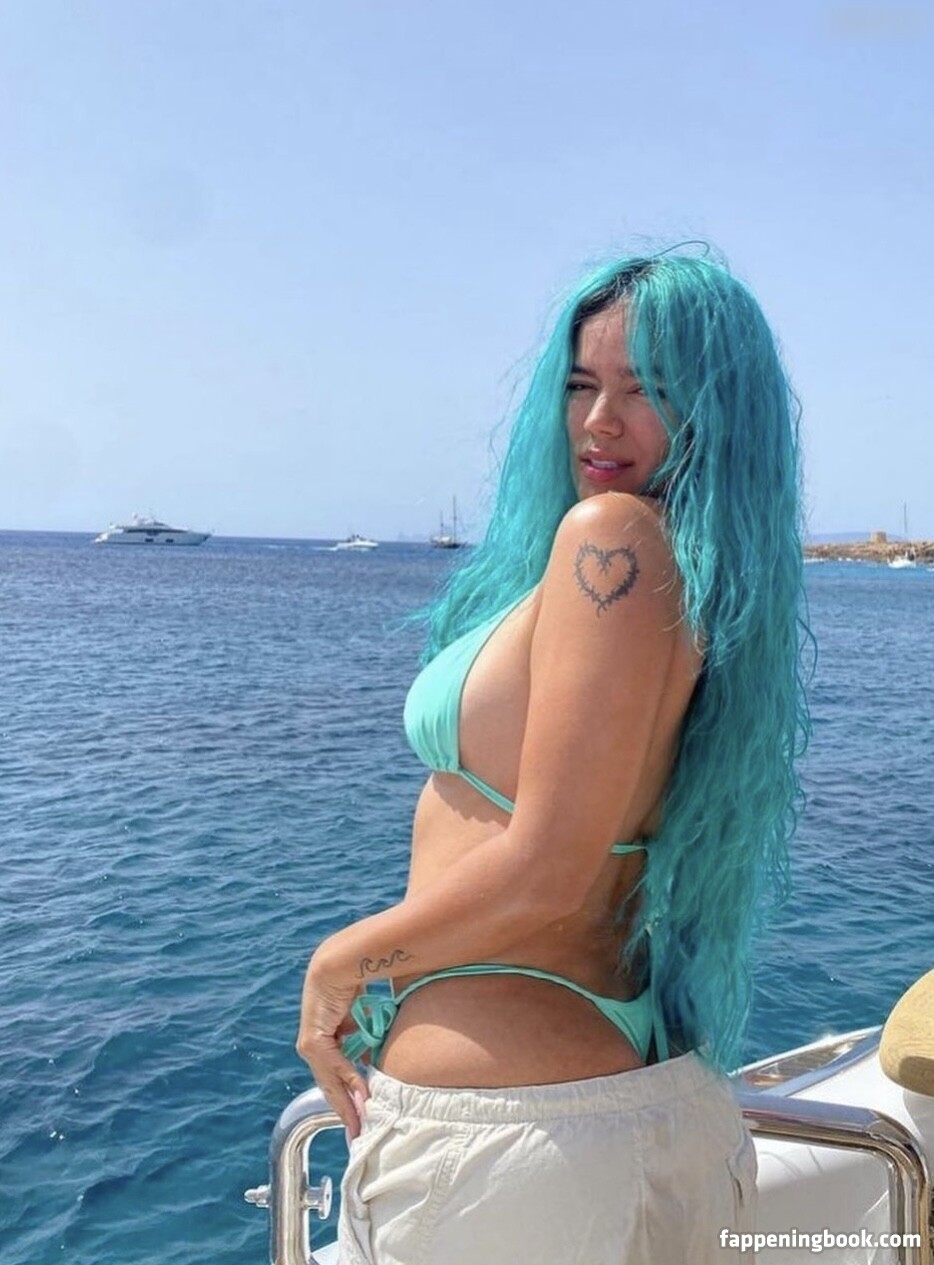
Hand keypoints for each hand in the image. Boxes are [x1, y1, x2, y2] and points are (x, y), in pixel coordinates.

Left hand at [296, 949, 369, 1137]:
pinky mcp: (313, 1040)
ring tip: (360, 1123)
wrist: (339, 963)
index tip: (358, 1116)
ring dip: (347, 1103)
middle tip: (357, 1133)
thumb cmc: (352, 983)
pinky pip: (334, 1066)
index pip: (334, 1075)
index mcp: (323, 1040)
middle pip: (330, 1085)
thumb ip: (362, 1039)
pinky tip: (362, 1095)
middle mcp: (314, 1045)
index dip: (346, 1096)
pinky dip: (349, 1080)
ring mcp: (311, 1044)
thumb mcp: (359, 1019)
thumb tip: (372, 1058)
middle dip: (344, 1110)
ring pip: (330, 1081)